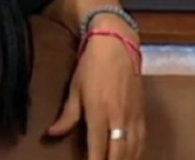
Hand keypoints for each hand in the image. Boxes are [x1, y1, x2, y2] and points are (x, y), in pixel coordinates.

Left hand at [45, 19, 145, 159]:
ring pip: (133, 149)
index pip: (97, 147)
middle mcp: (118, 117)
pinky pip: (142, 139)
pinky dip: (137, 152)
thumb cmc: (91, 66)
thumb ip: (67, 116)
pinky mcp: (143, 112)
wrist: (116, 45)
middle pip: (118, 153)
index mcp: (98, 112)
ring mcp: (133, 116)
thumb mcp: (75, 89)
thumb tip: (52, 134)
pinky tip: (131, 157)